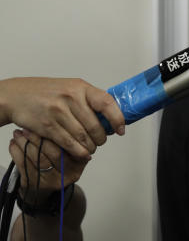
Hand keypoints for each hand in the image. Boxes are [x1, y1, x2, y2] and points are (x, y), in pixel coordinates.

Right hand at [0, 77, 124, 158]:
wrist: (15, 95)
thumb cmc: (45, 92)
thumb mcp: (70, 88)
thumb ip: (89, 100)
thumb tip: (110, 119)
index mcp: (80, 87)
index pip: (107, 103)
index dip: (117, 118)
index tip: (121, 129)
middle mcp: (70, 98)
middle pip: (95, 126)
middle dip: (101, 138)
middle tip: (100, 141)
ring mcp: (58, 112)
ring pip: (83, 137)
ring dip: (90, 147)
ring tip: (90, 148)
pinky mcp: (47, 126)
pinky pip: (69, 143)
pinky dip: (78, 151)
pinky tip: (82, 153)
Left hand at [9, 128, 88, 189]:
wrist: (44, 183)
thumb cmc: (56, 160)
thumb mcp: (69, 149)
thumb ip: (68, 136)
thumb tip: (60, 118)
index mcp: (80, 162)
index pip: (71, 146)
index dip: (58, 134)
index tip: (45, 122)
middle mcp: (69, 174)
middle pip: (55, 153)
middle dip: (39, 138)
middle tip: (27, 128)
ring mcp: (52, 181)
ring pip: (38, 159)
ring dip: (25, 144)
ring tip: (18, 134)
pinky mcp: (35, 184)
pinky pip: (24, 166)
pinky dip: (16, 152)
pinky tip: (14, 144)